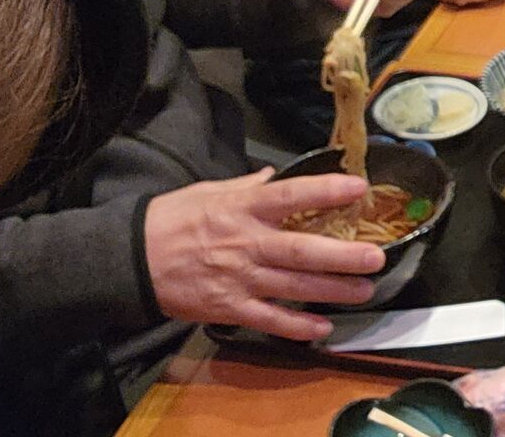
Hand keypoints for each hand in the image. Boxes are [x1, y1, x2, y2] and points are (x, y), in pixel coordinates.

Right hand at [143, 169, 386, 341]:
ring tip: (365, 290)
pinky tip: (323, 327)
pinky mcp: (228, 308)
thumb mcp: (207, 191)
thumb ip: (246, 186)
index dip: (325, 192)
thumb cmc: (169, 220)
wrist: (129, 260)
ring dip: (332, 291)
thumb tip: (273, 177)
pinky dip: (297, 327)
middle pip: (301, 250)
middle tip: (375, 257)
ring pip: (294, 287)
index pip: (291, 196)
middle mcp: (245, 243)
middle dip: (341, 256)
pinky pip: (269, 320)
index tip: (358, 189)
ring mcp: (238, 279)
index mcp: (241, 208)